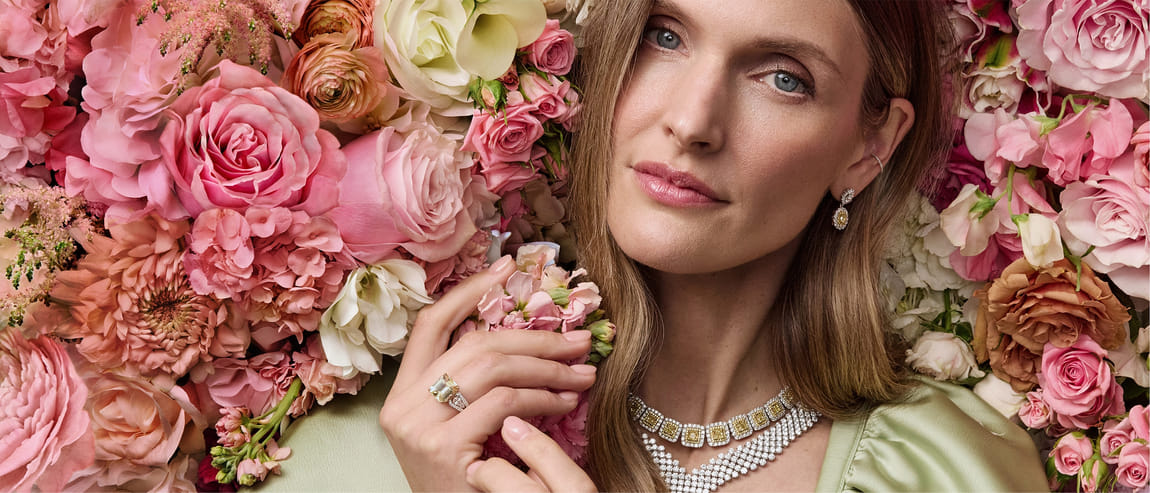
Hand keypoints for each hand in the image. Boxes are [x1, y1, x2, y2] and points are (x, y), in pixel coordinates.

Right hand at [379, 255, 597, 491]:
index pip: (431, 324)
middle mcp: (402, 405)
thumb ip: (476, 387)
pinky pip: (504, 404)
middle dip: (534, 338)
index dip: (469, 291)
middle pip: (474, 344)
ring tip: (583, 375)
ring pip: (493, 368)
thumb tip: (528, 340)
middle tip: (578, 341)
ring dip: (548, 369)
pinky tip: (565, 405)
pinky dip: (543, 399)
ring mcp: (419, 427)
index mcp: (403, 394)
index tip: (507, 267)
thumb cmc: (467, 484)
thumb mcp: (462, 429)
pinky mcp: (443, 448)